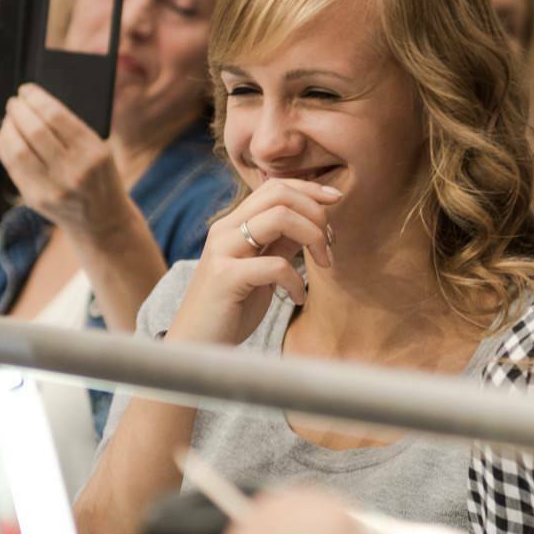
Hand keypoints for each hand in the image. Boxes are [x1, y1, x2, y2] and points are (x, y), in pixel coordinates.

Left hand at [0, 84, 129, 238]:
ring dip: (8, 128)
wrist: (102, 220)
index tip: (26, 89)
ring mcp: (53, 188)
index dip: (37, 99)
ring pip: (18, 150)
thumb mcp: (99, 149)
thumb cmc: (99, 176)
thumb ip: (71, 129)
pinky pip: (11, 167)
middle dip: (19, 111)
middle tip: (13, 102)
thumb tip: (33, 103)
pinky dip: (1, 146)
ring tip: (8, 118)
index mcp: (94, 152)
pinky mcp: (35, 199)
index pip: (57, 117)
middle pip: (35, 132)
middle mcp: (74, 171)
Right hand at [164, 177, 339, 345]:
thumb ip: (280, 244)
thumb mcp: (262, 271)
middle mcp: (224, 230)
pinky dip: (297, 281)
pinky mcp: (225, 278)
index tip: (337, 199)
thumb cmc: (231, 310)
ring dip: (313, 237)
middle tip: (329, 244)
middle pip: (279, 194)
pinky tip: (298, 298)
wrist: (197, 346)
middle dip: (316, 212)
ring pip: (279, 218)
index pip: (275, 187)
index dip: (310, 188)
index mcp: (233, 224)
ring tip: (323, 264)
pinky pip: (275, 265)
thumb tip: (311, 222)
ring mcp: (222, 251)